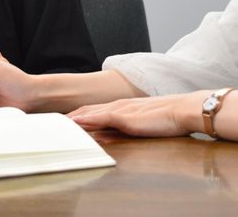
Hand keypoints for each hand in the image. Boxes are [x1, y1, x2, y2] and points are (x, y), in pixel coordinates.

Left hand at [67, 95, 197, 136]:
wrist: (183, 110)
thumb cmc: (169, 118)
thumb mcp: (146, 121)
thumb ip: (132, 125)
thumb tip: (123, 131)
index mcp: (123, 107)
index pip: (95, 110)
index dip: (80, 115)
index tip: (66, 121)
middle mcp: (118, 105)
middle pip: (88, 110)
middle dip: (71, 116)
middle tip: (54, 122)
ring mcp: (121, 110)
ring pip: (90, 112)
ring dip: (74, 117)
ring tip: (57, 123)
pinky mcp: (125, 116)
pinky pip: (101, 117)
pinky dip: (87, 119)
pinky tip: (76, 122)